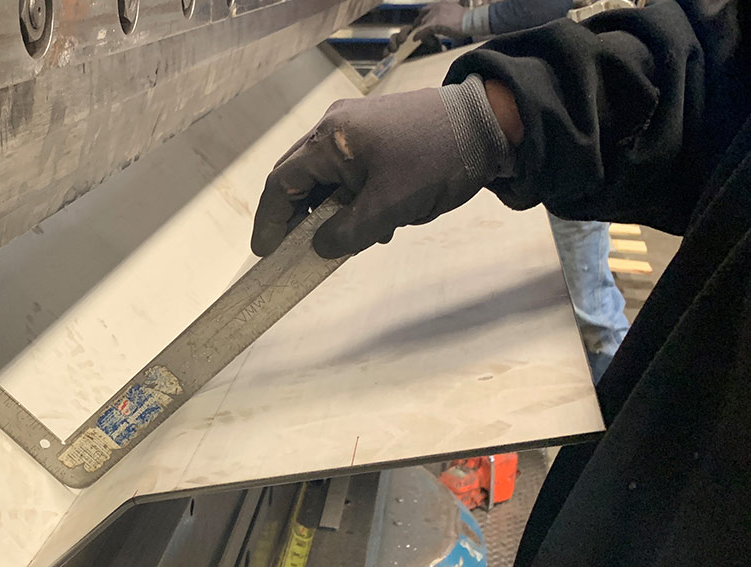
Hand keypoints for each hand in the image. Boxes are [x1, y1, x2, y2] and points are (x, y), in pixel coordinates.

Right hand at [250, 78, 510, 259]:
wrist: (491, 124)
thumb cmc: (436, 161)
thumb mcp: (388, 208)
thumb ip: (347, 233)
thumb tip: (320, 247)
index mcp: (330, 139)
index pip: (281, 183)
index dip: (270, 220)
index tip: (265, 251)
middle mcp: (335, 126)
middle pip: (298, 176)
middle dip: (295, 216)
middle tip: (292, 249)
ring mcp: (358, 126)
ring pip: (326, 175)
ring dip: (328, 209)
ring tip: (342, 240)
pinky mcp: (379, 132)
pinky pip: (350, 169)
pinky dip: (351, 197)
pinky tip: (373, 220)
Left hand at [388, 2, 469, 51]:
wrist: (471, 20)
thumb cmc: (467, 19)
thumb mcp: (455, 13)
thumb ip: (447, 16)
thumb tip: (445, 24)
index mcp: (442, 4)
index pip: (427, 9)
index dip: (423, 16)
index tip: (421, 22)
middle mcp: (436, 7)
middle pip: (422, 16)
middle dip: (419, 24)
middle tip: (417, 31)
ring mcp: (434, 15)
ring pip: (422, 24)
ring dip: (421, 32)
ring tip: (420, 38)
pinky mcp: (434, 24)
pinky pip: (422, 31)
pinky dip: (419, 35)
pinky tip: (415, 39)